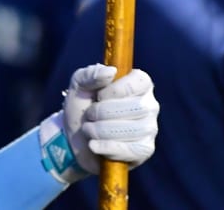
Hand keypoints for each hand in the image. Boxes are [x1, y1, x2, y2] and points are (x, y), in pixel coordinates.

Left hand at [39, 64, 158, 184]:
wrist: (73, 137)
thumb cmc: (82, 105)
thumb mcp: (79, 85)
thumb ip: (90, 74)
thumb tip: (111, 72)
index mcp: (138, 84)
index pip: (140, 81)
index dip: (116, 89)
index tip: (99, 95)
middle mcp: (149, 105)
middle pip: (136, 107)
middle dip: (103, 112)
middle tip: (89, 115)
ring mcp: (149, 129)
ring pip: (133, 130)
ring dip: (102, 130)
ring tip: (89, 129)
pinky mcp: (144, 150)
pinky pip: (132, 150)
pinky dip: (108, 147)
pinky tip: (94, 145)